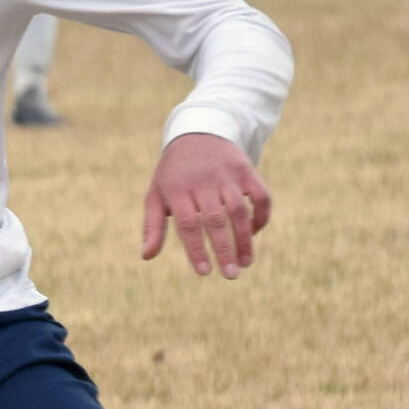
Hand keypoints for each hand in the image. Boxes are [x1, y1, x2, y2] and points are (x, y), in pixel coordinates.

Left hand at [142, 132, 270, 278]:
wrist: (198, 132)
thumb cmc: (173, 174)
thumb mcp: (156, 195)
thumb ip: (153, 226)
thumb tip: (146, 256)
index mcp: (177, 190)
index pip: (187, 225)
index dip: (196, 249)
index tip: (204, 273)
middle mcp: (203, 182)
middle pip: (215, 220)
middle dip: (225, 249)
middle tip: (231, 275)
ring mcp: (226, 175)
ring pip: (240, 210)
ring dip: (245, 239)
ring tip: (245, 263)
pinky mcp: (246, 170)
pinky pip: (261, 195)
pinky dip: (261, 215)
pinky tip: (255, 233)